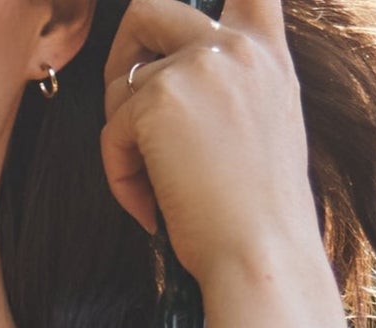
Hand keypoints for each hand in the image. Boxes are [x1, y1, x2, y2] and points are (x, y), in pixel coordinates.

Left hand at [99, 0, 322, 289]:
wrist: (260, 253)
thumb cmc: (257, 215)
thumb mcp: (262, 128)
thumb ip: (229, 89)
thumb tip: (165, 90)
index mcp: (265, 51)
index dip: (198, 3)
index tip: (169, 42)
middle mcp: (233, 45)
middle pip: (148, 9)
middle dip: (121, 58)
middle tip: (128, 118)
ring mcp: (197, 65)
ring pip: (121, 85)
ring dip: (123, 140)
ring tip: (154, 186)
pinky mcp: (158, 100)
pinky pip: (111, 132)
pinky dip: (119, 175)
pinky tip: (151, 208)